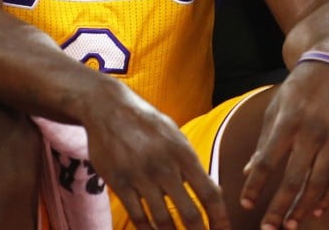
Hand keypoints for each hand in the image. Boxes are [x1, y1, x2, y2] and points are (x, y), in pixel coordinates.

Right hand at [83, 78, 229, 229]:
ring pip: (162, 220)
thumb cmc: (147, 123)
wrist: (109, 108)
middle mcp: (164, 167)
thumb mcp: (175, 135)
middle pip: (189, 213)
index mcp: (183, 153)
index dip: (219, 217)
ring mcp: (140, 177)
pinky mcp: (119, 184)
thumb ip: (189, 163)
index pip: (209, 192)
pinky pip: (137, 216)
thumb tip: (207, 191)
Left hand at [240, 61, 328, 229]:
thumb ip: (264, 142)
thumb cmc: (298, 89)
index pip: (266, 162)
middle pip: (293, 180)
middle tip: (268, 228)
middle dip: (279, 208)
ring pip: (318, 184)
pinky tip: (317, 211)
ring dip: (303, 208)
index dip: (255, 186)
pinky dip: (328, 197)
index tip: (246, 204)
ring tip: (291, 225)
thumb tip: (248, 172)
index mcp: (287, 122)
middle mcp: (310, 133)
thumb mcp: (276, 108)